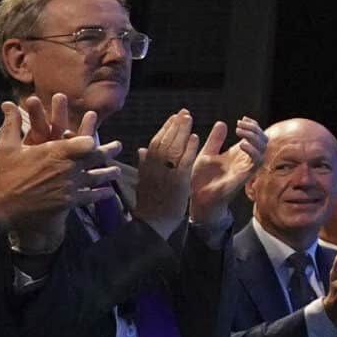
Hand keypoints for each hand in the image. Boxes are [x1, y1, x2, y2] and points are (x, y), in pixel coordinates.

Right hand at [0, 99, 120, 232]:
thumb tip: (7, 104)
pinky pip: (91, 196)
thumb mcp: (6, 148)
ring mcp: (71, 186)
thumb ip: (12, 125)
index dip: (91, 140)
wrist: (1, 208)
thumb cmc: (4, 176)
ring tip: (117, 171)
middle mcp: (68, 168)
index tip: (95, 138)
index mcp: (56, 152)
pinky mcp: (69, 202)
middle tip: (118, 146)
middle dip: (108, 151)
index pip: (84, 142)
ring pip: (97, 177)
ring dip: (109, 173)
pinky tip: (108, 192)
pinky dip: (101, 194)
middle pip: (96, 158)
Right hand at [133, 109, 195, 229]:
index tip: (173, 117)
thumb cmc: (149, 204)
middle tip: (184, 112)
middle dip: (174, 125)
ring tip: (188, 118)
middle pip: (164, 140)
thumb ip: (143, 165)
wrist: (152, 224)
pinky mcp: (178, 181)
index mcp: (146, 167)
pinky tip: (195, 136)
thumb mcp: (143, 182)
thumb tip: (140, 150)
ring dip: (181, 131)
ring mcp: (165, 173)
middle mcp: (154, 167)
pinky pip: (184, 161)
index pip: (155, 142)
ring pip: (173, 147)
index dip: (164, 128)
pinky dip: (189, 148)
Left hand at [187, 119, 260, 227]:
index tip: (241, 119)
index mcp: (237, 153)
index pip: (255, 136)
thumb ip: (215, 140)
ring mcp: (246, 168)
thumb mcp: (207, 154)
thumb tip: (222, 123)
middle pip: (263, 140)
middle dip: (255, 128)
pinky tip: (242, 144)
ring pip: (263, 149)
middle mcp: (244, 160)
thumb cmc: (201, 179)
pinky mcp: (244, 176)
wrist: (197, 197)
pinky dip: (253, 150)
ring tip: (240, 131)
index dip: (252, 126)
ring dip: (255, 137)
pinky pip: (257, 162)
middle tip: (240, 124)